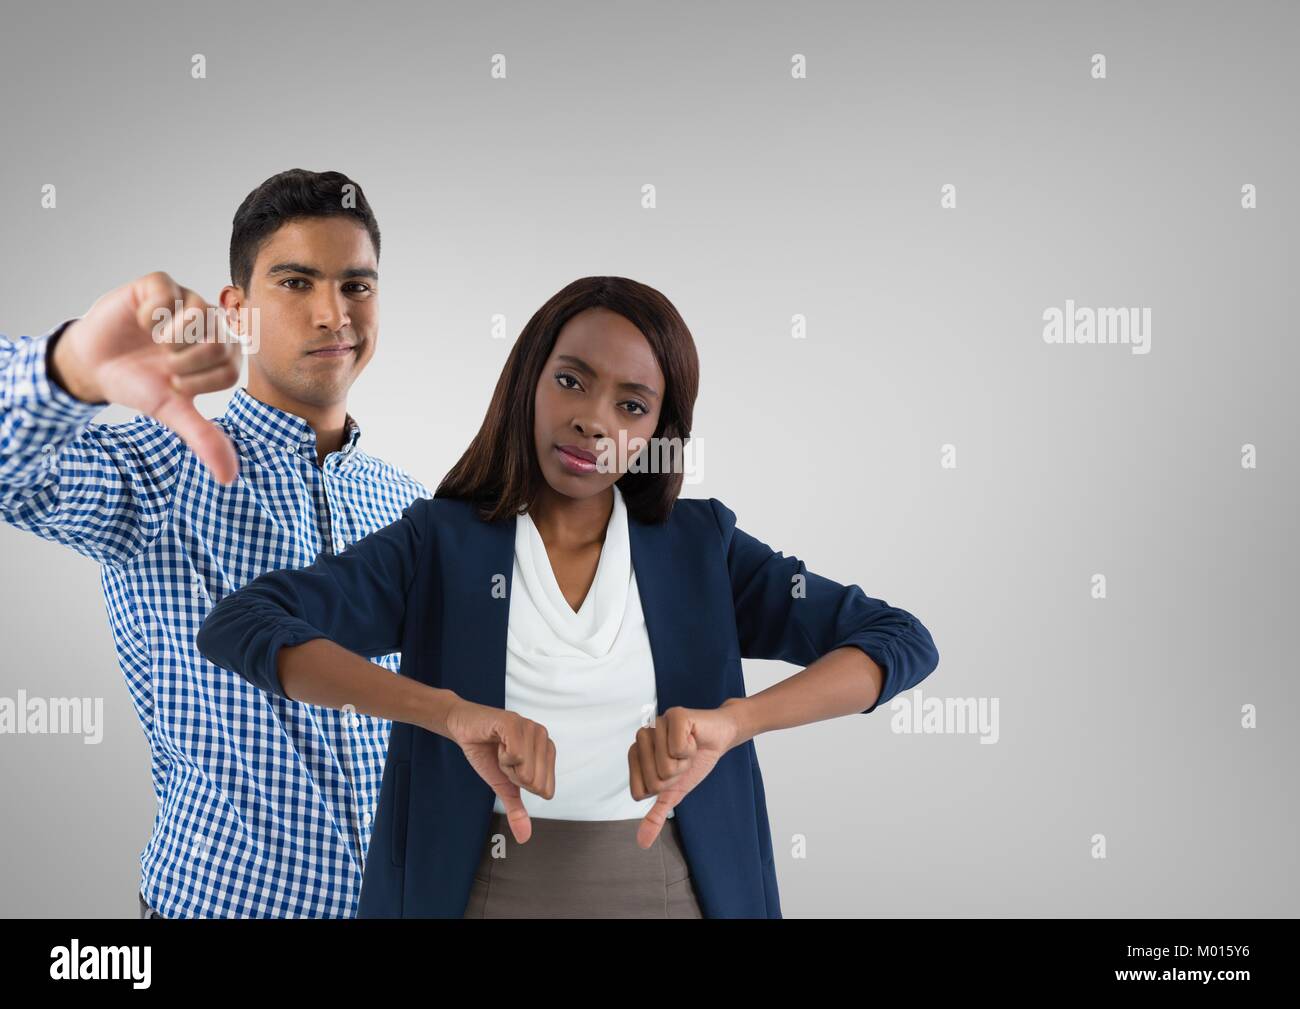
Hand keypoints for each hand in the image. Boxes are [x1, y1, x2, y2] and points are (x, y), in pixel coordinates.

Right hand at [50, 271, 241, 483]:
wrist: (93, 365)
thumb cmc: (138, 385)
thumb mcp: (171, 412)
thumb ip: (204, 438)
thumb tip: (229, 478)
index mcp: (220, 353)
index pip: (231, 369)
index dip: (198, 383)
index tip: (174, 383)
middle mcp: (209, 325)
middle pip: (219, 344)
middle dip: (183, 365)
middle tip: (163, 365)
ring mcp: (185, 301)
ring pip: (200, 317)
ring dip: (169, 340)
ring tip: (153, 344)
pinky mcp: (159, 284)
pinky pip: (168, 295)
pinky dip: (150, 316)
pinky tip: (140, 322)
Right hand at [444, 698, 555, 843]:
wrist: (465, 730)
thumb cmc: (488, 753)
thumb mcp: (504, 786)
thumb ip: (517, 809)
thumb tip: (524, 837)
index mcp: (548, 752)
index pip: (544, 789)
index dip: (521, 784)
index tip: (510, 769)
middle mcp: (544, 738)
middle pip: (535, 781)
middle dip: (513, 775)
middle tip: (503, 758)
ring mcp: (531, 728)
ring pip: (525, 769)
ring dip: (506, 764)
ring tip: (500, 749)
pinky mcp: (515, 722)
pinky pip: (515, 754)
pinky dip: (501, 755)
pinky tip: (497, 742)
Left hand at [628, 702, 745, 848]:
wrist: (719, 739)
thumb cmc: (694, 762)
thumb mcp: (675, 793)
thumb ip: (656, 815)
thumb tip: (642, 843)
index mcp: (636, 756)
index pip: (639, 792)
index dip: (661, 789)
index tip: (672, 775)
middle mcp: (642, 739)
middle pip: (654, 781)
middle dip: (676, 777)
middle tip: (683, 761)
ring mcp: (656, 724)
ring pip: (666, 766)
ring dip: (685, 763)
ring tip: (689, 749)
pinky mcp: (674, 715)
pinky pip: (678, 747)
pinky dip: (692, 748)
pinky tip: (694, 737)